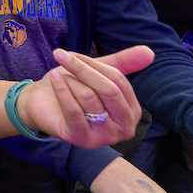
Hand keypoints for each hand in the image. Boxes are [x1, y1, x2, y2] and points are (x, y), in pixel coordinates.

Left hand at [19, 45, 150, 147]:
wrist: (42, 104)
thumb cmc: (73, 87)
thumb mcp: (97, 72)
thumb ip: (123, 63)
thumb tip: (150, 52)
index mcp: (132, 111)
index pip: (119, 81)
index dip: (95, 65)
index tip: (73, 54)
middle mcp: (124, 129)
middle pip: (109, 90)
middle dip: (83, 70)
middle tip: (61, 56)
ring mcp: (105, 137)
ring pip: (89, 97)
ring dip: (70, 81)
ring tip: (58, 77)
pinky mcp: (83, 140)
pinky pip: (74, 110)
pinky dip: (62, 89)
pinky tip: (55, 77)